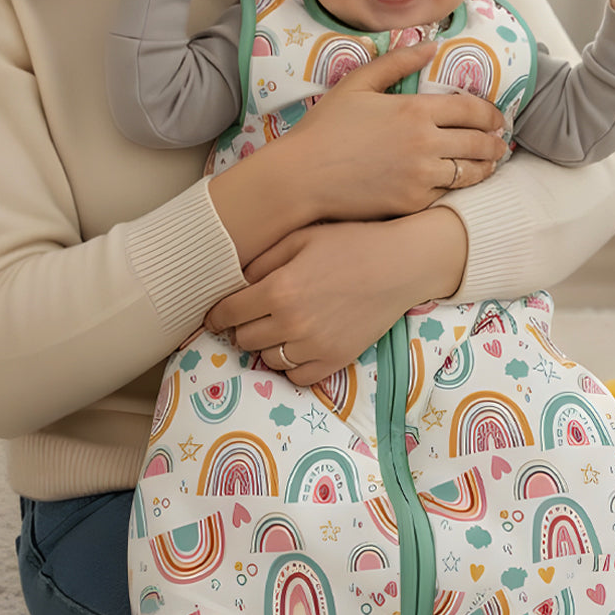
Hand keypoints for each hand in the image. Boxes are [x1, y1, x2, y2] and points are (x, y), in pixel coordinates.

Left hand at [205, 213, 463, 384]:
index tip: (214, 316)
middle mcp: (292, 323)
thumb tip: (234, 282)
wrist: (400, 265)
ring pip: (268, 360)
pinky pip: (297, 376)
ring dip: (266, 345)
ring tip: (279, 328)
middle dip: (242, 327)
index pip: (227, 314)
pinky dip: (291, 364)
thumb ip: (263, 260)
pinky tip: (298, 345)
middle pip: (243, 339)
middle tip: (252, 316)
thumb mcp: (301, 238)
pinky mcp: (335, 360)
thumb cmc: (350, 243)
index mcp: (278, 290)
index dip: (216, 315)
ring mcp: (314, 346)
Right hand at [285, 40, 507, 221]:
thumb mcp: (357, 84)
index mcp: (414, 111)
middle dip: (495, 142)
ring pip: (470, 172)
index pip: (471, 110)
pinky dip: (458, 187)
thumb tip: (431, 45)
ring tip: (489, 164)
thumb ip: (397, 62)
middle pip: (478, 142)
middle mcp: (424, 144)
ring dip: (485, 167)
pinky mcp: (412, 203)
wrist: (302, 176)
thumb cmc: (326, 128)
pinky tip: (460, 182)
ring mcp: (421, 177)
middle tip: (500, 142)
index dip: (490, 114)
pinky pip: (447, 194)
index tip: (497, 117)